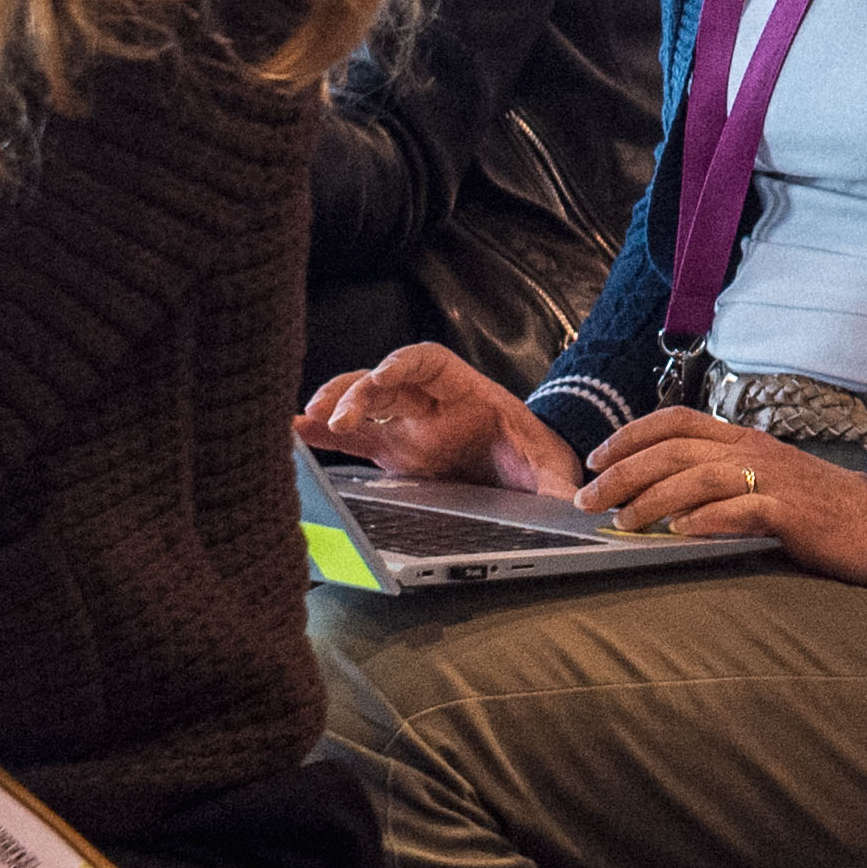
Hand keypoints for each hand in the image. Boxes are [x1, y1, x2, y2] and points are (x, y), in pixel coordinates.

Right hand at [297, 345, 580, 499]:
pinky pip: (353, 438)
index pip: (425, 361)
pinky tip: (296, 436)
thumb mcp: (550, 465)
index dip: (400, 364)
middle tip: (337, 418)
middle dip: (355, 394)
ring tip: (305, 424)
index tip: (383, 377)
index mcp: (462, 390)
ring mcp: (405, 424)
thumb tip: (570, 506)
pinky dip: (324, 435)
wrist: (529, 466)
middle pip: (381, 381)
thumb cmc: (535, 453)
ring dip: (331, 408)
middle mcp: (427, 401)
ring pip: (359, 404)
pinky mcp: (392, 451)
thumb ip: (554, 483)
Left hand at [574, 416, 866, 589]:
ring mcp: (774, 479)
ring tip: (622, 521)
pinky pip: (742, 510)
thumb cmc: (821, 510)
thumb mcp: (767, 481)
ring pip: (699, 477)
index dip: (631, 435)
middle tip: (588, 498)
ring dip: (653, 498)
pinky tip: (680, 533)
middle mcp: (754, 451)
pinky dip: (707, 520)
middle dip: (624, 472)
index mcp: (745, 439)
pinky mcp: (792, 513)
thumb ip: (723, 480)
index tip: (595, 458)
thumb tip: (667, 499)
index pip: (677, 421)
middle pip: (675, 450)